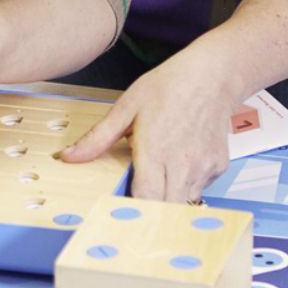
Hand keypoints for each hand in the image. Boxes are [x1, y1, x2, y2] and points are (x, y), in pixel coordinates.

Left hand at [60, 56, 233, 201]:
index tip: (117, 212)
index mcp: (155, 151)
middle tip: (132, 201)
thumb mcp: (125, 108)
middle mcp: (182, 164)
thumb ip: (97, 138)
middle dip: (148, 211)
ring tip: (156, 175)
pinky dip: (184, 184)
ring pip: (182, 202)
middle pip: (165, 209)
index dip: (132, 211)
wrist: (212, 76)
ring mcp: (203, 168)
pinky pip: (198, 188)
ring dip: (166, 197)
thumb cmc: (169, 87)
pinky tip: (177, 164)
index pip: (145, 199)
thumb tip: (68, 156)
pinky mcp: (218, 168)